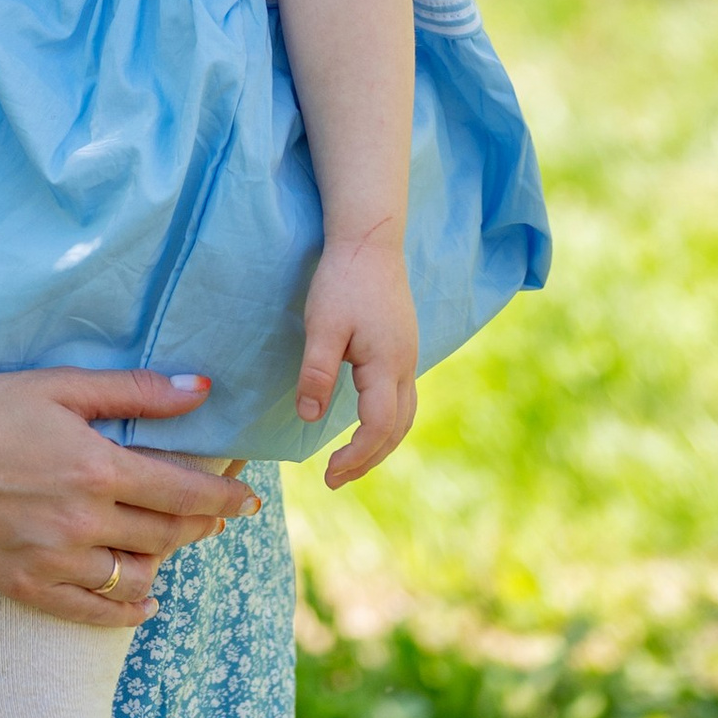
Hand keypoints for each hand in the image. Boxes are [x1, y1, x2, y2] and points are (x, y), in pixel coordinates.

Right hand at [0, 366, 260, 627]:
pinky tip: (143, 600)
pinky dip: (127, 610)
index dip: (224, 497)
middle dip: (202, 525)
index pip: (184, 491)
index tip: (249, 499)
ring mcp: (55, 561)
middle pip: (167, 534)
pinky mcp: (28, 587)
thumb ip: (135, 392)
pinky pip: (94, 611)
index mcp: (97, 468)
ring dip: (164, 562)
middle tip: (218, 517)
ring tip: (170, 545)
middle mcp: (83, 521)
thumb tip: (201, 390)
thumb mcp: (61, 387)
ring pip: (137, 576)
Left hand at [299, 231, 417, 487]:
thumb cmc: (342, 280)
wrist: (370, 239)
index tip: (328, 474)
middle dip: (368, 459)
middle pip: (397, 428)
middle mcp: (406, 365)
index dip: (355, 456)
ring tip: (351, 462)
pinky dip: (387, 423)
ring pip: (404, 415)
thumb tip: (309, 417)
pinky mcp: (403, 345)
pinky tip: (367, 423)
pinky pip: (402, 397)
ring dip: (380, 444)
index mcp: (387, 365)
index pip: (378, 427)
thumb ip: (317, 373)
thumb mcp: (321, 326)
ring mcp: (408, 355)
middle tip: (335, 479)